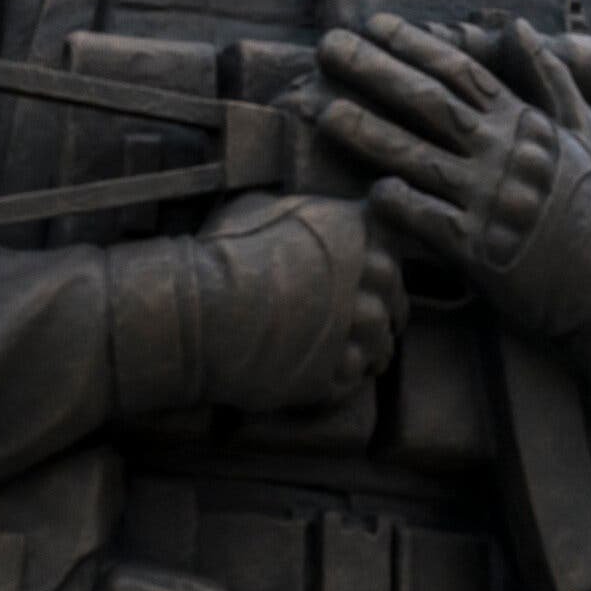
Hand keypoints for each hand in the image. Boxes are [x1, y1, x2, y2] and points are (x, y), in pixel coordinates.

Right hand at [195, 194, 406, 410]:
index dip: (386, 274)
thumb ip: (295, 215)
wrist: (196, 310)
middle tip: (376, 324)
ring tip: (366, 357)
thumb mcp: (257, 210)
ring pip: (379, 344)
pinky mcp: (328, 374)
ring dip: (374, 350)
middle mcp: (361, 280)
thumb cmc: (219, 254)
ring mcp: (348, 330)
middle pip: (393, 301)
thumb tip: (298, 216)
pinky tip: (336, 376)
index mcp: (351, 233)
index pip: (391, 254)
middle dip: (389, 314)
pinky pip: (352, 380)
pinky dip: (349, 378)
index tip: (380, 284)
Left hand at [316, 13, 590, 372]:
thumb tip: (516, 28)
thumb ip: (548, 79)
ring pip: (416, 158)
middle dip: (374, 71)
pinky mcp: (480, 250)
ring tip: (324, 112)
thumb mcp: (581, 135)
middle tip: (328, 47)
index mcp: (523, 124)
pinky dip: (398, 204)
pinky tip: (368, 190)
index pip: (462, 73)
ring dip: (367, 133)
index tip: (375, 24)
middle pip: (428, 103)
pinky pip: (428, 221)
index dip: (415, 46)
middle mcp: (504, 155)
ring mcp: (490, 200)